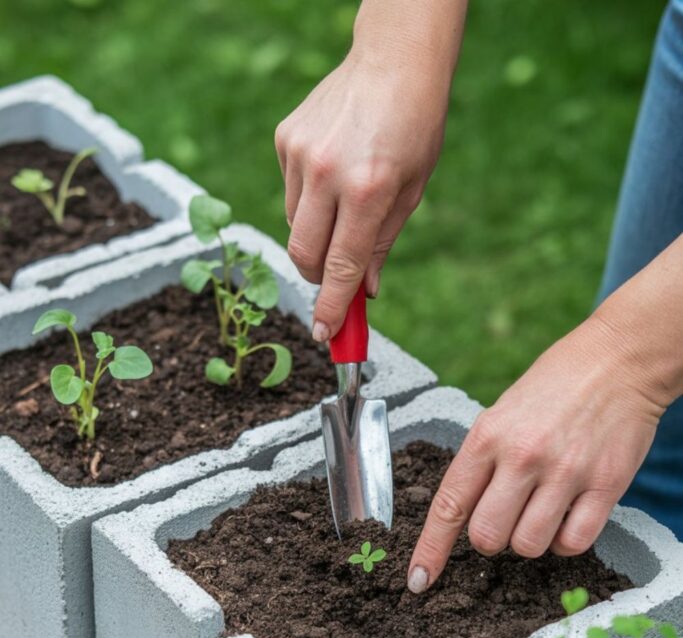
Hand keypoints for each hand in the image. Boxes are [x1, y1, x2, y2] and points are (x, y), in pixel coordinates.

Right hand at [275, 51, 450, 340]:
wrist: (394, 60)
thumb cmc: (414, 127)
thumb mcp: (411, 191)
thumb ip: (381, 244)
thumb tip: (363, 291)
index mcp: (368, 190)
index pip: (341, 267)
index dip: (332, 307)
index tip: (324, 335)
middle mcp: (328, 173)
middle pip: (304, 255)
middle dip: (319, 277)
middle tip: (336, 279)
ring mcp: (301, 154)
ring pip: (295, 225)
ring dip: (316, 235)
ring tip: (345, 206)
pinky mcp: (286, 139)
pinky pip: (291, 193)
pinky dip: (309, 200)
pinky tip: (333, 173)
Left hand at [407, 313, 665, 592]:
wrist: (618, 360)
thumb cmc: (553, 388)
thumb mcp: (501, 414)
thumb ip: (482, 463)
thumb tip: (463, 517)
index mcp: (487, 437)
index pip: (449, 506)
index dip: (430, 550)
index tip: (419, 581)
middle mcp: (523, 456)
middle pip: (487, 537)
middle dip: (491, 539)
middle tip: (507, 515)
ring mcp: (566, 472)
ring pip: (528, 546)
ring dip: (530, 540)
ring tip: (542, 509)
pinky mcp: (606, 485)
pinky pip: (574, 543)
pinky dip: (566, 542)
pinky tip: (568, 516)